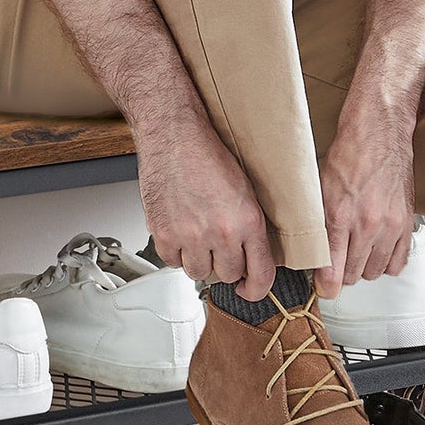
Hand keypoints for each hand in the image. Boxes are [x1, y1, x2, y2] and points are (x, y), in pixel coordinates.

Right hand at [133, 110, 275, 299]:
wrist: (174, 135)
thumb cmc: (207, 153)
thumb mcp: (246, 189)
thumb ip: (250, 226)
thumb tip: (254, 255)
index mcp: (248, 221)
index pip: (261, 275)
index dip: (256, 289)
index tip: (249, 289)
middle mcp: (221, 232)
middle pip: (228, 275)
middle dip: (225, 265)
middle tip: (220, 249)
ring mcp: (190, 235)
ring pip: (199, 272)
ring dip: (199, 260)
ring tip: (198, 237)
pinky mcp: (163, 233)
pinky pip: (171, 262)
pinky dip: (175, 252)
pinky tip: (179, 233)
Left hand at [312, 103, 416, 302]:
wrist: (378, 133)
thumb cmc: (348, 155)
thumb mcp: (319, 189)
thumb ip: (315, 224)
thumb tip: (308, 250)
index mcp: (340, 215)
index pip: (332, 270)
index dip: (325, 286)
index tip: (323, 288)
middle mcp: (367, 224)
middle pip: (354, 276)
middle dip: (342, 274)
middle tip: (336, 263)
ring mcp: (390, 226)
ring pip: (375, 272)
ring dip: (364, 268)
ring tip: (356, 253)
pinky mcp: (406, 223)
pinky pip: (398, 262)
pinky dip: (386, 263)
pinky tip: (377, 251)